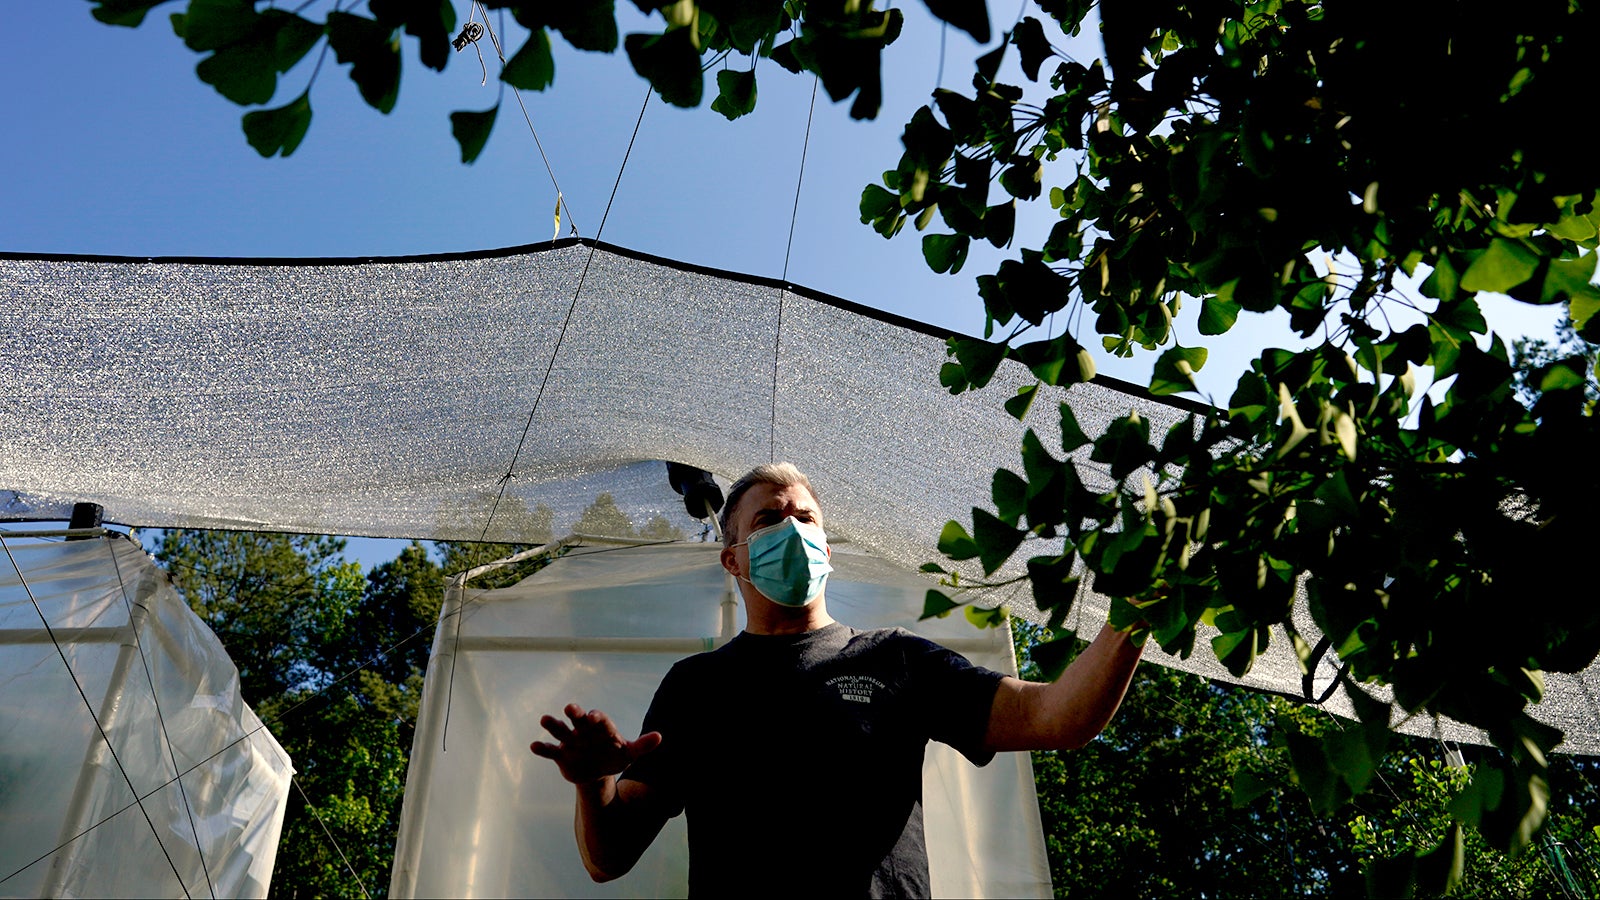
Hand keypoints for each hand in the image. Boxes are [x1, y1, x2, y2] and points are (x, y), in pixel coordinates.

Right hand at [529, 703, 661, 784]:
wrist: (597, 772)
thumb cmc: (614, 756)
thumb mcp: (629, 753)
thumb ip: (642, 746)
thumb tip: (659, 736)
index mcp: (601, 728)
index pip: (600, 720)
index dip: (597, 718)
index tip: (594, 717)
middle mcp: (584, 730)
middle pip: (578, 719)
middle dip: (575, 713)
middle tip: (570, 707)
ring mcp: (571, 741)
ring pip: (560, 730)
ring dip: (553, 725)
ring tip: (544, 719)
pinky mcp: (560, 755)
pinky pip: (550, 750)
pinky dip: (542, 748)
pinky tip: (533, 745)